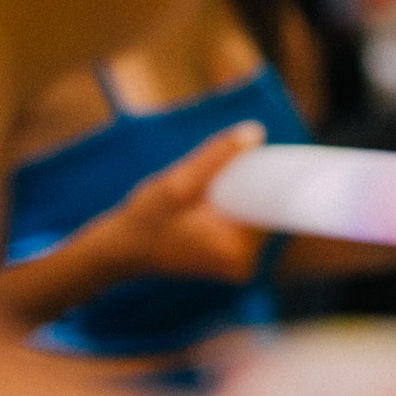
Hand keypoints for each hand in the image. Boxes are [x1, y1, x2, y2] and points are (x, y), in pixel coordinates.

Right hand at [98, 122, 268, 280]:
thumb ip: (216, 158)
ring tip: (207, 189)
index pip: (276, 205)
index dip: (273, 176)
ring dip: (238, 192)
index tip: (265, 156)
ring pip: (252, 210)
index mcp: (239, 251)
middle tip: (224, 170)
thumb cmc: (145, 220)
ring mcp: (237, 262)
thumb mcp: (178, 183)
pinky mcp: (228, 256)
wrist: (119, 250)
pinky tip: (210, 196)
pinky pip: (242, 220)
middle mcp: (245, 263)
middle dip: (250, 183)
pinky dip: (231, 203)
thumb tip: (255, 133)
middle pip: (265, 207)